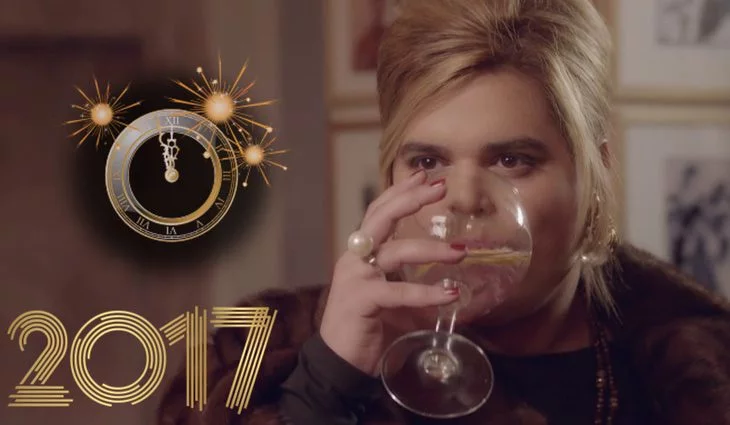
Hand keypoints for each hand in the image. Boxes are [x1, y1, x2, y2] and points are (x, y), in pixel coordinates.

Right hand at [319, 170, 466, 375]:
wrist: (340, 364)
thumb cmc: (368, 328)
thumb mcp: (392, 296)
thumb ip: (409, 280)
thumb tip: (451, 274)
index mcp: (360, 253)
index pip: (379, 213)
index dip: (400, 192)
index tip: (425, 176)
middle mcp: (355, 258)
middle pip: (381, 218)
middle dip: (411, 199)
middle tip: (441, 188)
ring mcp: (355, 277)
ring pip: (395, 251)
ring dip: (431, 249)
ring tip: (461, 251)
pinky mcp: (360, 300)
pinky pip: (397, 291)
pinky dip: (426, 292)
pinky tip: (450, 294)